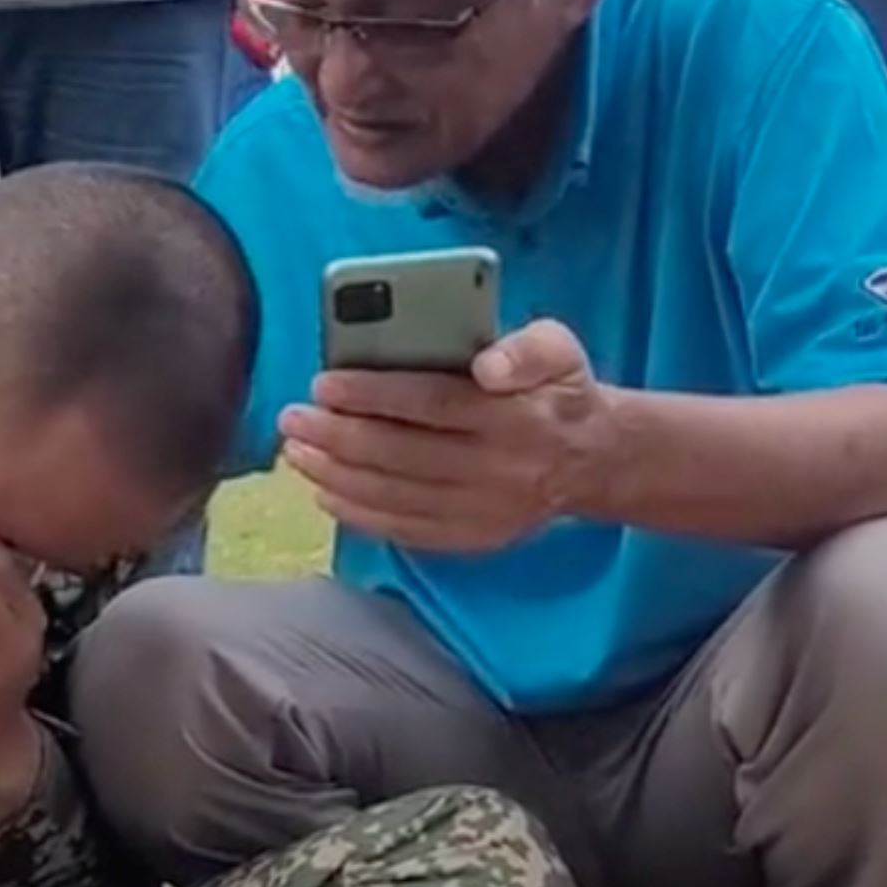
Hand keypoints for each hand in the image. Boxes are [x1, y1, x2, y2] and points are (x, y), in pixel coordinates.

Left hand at [280, 318, 613, 552]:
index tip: (324, 384)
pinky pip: (408, 531)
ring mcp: (486, 509)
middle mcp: (499, 468)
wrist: (594, 457)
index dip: (373, 395)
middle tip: (293, 419)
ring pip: (397, 496)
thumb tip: (487, 365)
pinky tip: (325, 494)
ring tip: (296, 452)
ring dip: (336, 477)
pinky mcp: (476, 537)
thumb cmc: (557, 390)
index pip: (432, 404)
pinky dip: (360, 515)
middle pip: (403, 454)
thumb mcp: (559, 349)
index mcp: (515, 415)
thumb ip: (526, 348)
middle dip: (338, 437)